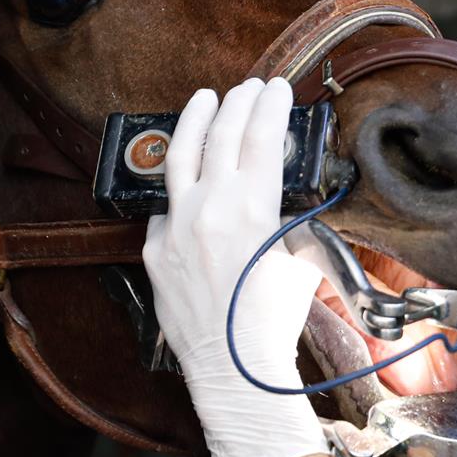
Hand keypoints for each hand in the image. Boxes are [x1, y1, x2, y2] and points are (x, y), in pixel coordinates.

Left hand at [143, 77, 328, 456]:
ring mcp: (176, 226)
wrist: (234, 368)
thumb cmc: (274, 322)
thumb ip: (291, 223)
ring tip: (203, 99)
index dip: (269, 106)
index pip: (261, 138)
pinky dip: (180, 188)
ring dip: (194, 121)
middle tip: (248, 87)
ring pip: (180, 157)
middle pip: (222, 136)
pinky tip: (188, 181)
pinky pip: (165, 207)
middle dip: (237, 104)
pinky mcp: (155, 249)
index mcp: (253, 208)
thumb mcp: (301, 263)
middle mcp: (210, 208)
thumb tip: (289, 202)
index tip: (275, 87)